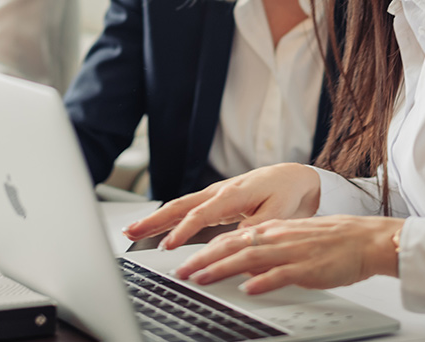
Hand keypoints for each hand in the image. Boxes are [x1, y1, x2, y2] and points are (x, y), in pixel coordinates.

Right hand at [123, 163, 320, 249]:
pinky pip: (186, 210)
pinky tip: (155, 228)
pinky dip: (168, 219)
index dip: (183, 230)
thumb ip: (255, 227)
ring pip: (179, 207)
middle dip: (154, 220)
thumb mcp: (278, 213)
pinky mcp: (214, 201)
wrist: (293, 178)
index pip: (201, 213)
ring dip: (155, 219)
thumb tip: (236, 243)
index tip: (168, 245)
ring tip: (131, 231)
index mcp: (233, 193)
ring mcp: (214, 195)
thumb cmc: (286, 193)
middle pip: (180, 206)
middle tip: (131, 232)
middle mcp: (219, 192)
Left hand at [175, 215, 404, 293]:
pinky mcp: (308, 268)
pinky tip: (248, 289)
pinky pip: (281, 274)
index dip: (205, 250)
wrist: (365, 239)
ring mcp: (291, 252)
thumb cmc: (332, 242)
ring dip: (222, 269)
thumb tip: (243, 265)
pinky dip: (262, 281)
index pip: (232, 238)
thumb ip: (268, 249)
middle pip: (233, 246)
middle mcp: (277, 237)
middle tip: (180, 272)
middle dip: (203, 259)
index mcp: (273, 230)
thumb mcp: (293, 240)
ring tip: (201, 279)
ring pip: (249, 258)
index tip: (185, 261)